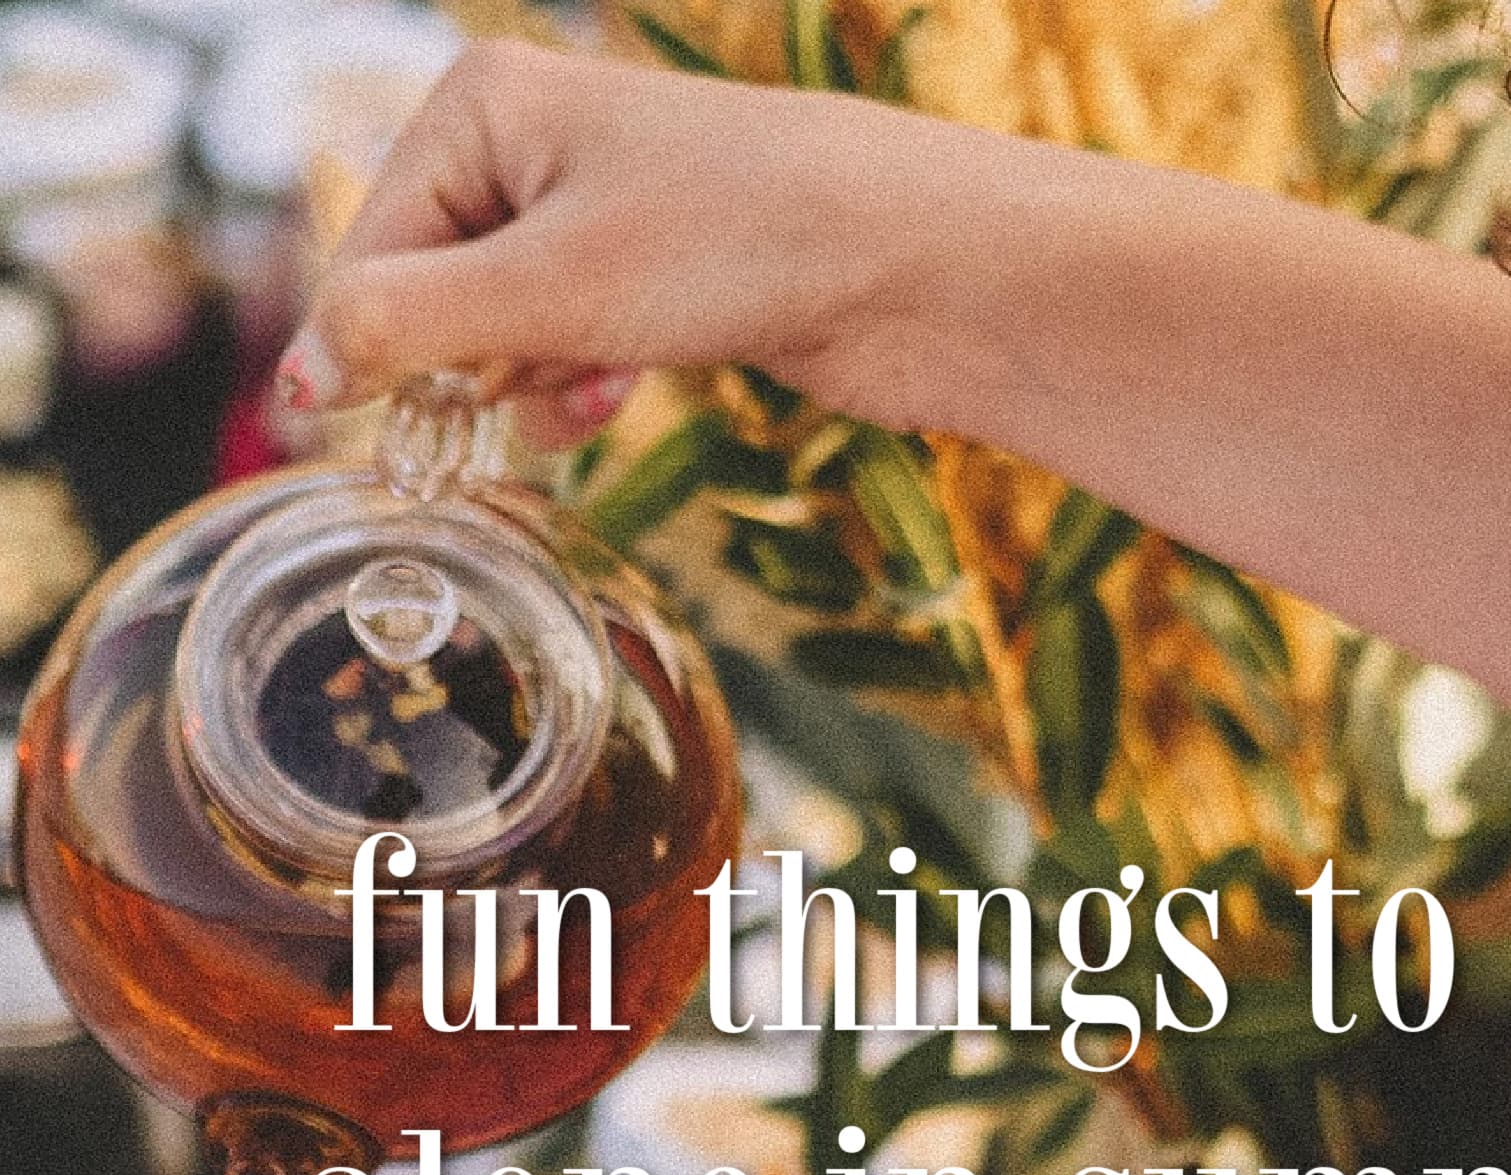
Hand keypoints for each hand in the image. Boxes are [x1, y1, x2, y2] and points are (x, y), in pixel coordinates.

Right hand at [279, 41, 937, 447]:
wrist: (915, 266)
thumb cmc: (739, 242)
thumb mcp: (550, 288)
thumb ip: (411, 330)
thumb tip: (298, 381)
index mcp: (484, 105)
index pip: (373, 246)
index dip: (369, 348)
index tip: (359, 436)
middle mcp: (534, 146)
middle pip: (436, 292)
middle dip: (470, 364)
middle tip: (506, 402)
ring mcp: (602, 213)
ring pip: (505, 332)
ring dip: (532, 383)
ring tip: (593, 382)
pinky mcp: (659, 277)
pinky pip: (573, 347)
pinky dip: (584, 382)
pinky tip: (623, 389)